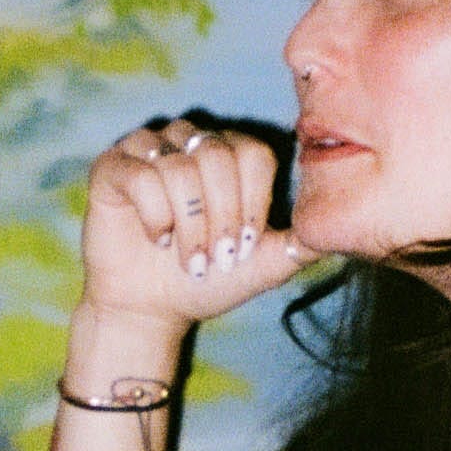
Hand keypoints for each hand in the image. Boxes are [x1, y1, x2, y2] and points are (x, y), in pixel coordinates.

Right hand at [79, 120, 311, 329]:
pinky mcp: (111, 167)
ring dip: (189, 223)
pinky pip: (141, 175)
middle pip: (217, 156)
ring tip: (185, 256)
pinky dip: (155, 216)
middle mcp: (188, 141)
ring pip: (180, 167)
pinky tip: (156, 239)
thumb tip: (338, 229)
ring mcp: (147, 149)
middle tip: (215, 255)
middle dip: (221, 216)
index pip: (253, 153)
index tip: (243, 245)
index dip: (252, 202)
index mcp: (227, 153)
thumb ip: (299, 243)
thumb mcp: (263, 265)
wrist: (151, 309)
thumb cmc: (206, 281)